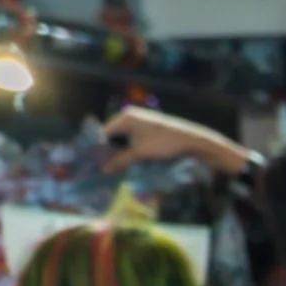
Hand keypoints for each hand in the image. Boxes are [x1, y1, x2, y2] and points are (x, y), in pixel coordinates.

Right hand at [98, 106, 251, 177]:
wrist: (193, 141)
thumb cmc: (165, 144)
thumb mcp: (141, 153)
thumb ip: (120, 160)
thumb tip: (103, 170)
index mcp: (125, 117)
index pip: (103, 132)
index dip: (97, 149)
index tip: (92, 163)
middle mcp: (130, 116)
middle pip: (112, 135)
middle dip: (108, 151)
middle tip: (101, 167)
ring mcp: (140, 121)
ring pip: (122, 138)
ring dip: (118, 151)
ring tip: (112, 166)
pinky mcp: (148, 129)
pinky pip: (132, 139)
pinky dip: (129, 149)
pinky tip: (126, 160)